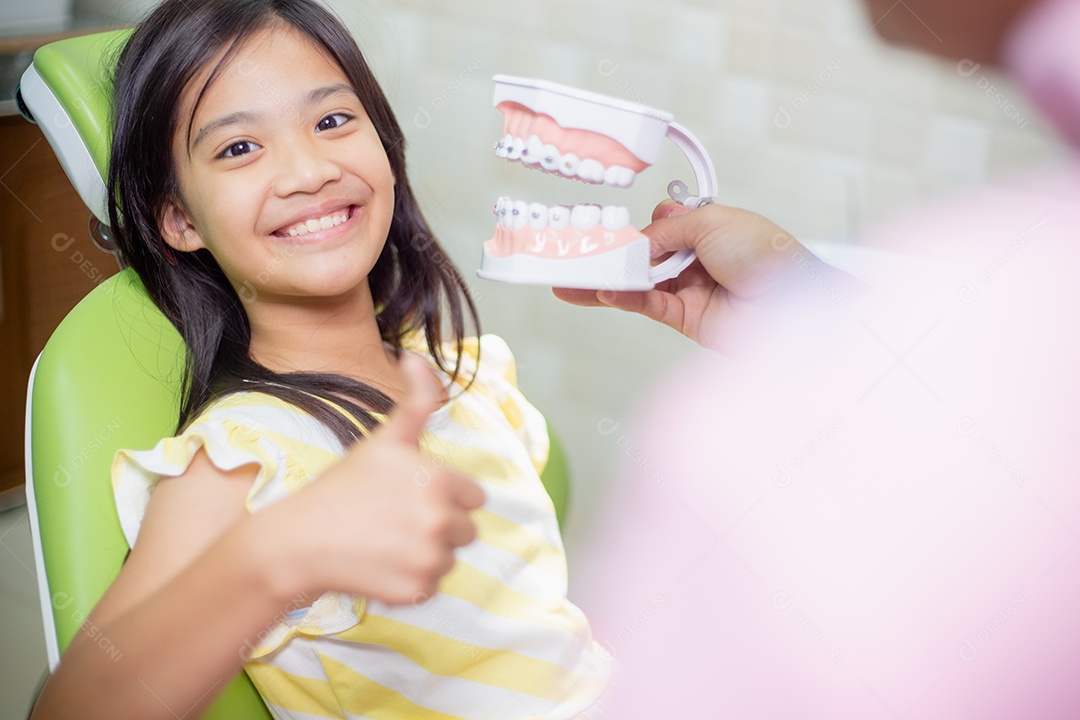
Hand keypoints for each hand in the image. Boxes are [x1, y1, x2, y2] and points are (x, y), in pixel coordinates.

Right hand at [270, 355, 483, 604]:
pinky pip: (431, 586)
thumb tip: (415, 355)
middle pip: (466, 530)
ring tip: (385, 541)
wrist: (298, 542)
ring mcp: (430, 557)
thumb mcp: (384, 439)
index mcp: (442, 480)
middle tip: (395, 520)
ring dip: (425, 553)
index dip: (444, 496)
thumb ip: (415, 401)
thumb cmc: (343, 486)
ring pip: (450, 558)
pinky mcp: (417, 590)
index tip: (410, 496)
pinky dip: (410, 581)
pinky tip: (380, 565)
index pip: (474, 497)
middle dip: (438, 526)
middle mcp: (442, 519)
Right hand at [554, 200, 855, 352]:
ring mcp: (691, 290)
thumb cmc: (767, 255)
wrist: (791, 302)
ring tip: (569, 275)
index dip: (643, 226)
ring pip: (639, 282)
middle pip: (646, 255)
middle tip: (576, 251)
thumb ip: (669, 229)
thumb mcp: (713, 221)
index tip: (612, 225)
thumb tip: (640, 240)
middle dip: (614, 253)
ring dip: (606, 278)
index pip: (665, 225)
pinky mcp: (685, 319)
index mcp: (712, 229)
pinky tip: (600, 289)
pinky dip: (622, 297)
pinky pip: (646, 304)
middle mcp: (700, 259)